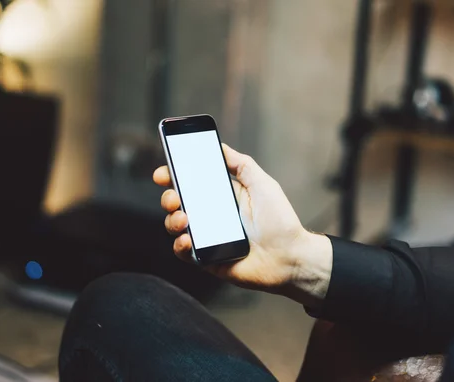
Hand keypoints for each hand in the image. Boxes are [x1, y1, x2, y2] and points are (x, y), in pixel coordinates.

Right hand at [153, 144, 331, 305]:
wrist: (290, 257)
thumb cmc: (280, 221)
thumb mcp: (262, 184)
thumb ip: (241, 164)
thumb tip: (220, 146)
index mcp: (221, 196)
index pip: (190, 183)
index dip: (173, 177)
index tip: (162, 172)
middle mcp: (211, 216)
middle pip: (177, 204)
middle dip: (168, 198)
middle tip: (174, 197)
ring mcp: (207, 238)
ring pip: (175, 226)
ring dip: (172, 220)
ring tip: (184, 218)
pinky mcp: (207, 259)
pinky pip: (183, 252)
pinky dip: (179, 245)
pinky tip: (187, 239)